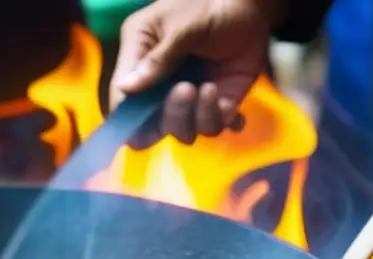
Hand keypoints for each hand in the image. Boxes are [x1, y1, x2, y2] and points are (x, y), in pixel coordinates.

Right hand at [109, 0, 285, 143]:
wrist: (249, 5)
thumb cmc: (208, 4)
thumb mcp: (181, 25)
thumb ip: (158, 58)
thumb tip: (126, 88)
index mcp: (140, 63)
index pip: (122, 103)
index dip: (128, 120)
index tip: (142, 120)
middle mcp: (161, 88)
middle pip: (153, 127)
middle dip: (171, 116)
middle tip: (187, 90)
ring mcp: (190, 99)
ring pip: (186, 132)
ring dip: (199, 117)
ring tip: (211, 89)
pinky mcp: (218, 103)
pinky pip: (217, 127)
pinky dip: (224, 120)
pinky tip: (229, 104)